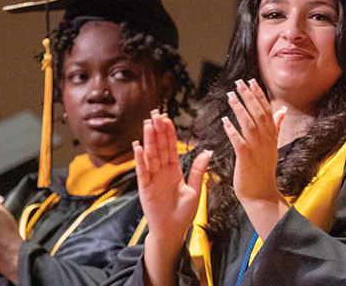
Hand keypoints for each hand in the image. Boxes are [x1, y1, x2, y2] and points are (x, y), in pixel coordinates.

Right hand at [133, 110, 210, 285]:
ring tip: (147, 125)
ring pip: (150, 156)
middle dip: (157, 131)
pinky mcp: (145, 188)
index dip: (169, 133)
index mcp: (173, 171)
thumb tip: (207, 152)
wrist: (173, 231)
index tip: (166, 119)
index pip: (171, 148)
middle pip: (159, 148)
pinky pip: (142, 172)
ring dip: (148, 140)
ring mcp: (152, 179)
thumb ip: (198, 170)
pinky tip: (138, 147)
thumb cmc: (184, 213)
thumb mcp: (195, 190)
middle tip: (155, 114)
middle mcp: (161, 172)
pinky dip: (140, 160)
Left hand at [223, 79, 288, 237]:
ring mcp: (257, 150)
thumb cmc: (264, 171)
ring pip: (250, 124)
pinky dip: (232, 130)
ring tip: (230, 95)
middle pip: (259, 114)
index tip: (251, 81)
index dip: (259, 95)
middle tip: (239, 82)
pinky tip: (225, 120)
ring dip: (240, 108)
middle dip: (249, 97)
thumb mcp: (272, 146)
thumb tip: (283, 110)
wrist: (262, 195)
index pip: (267, 111)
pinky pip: (239, 142)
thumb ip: (277, 127)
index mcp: (272, 137)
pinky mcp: (247, 159)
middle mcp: (267, 141)